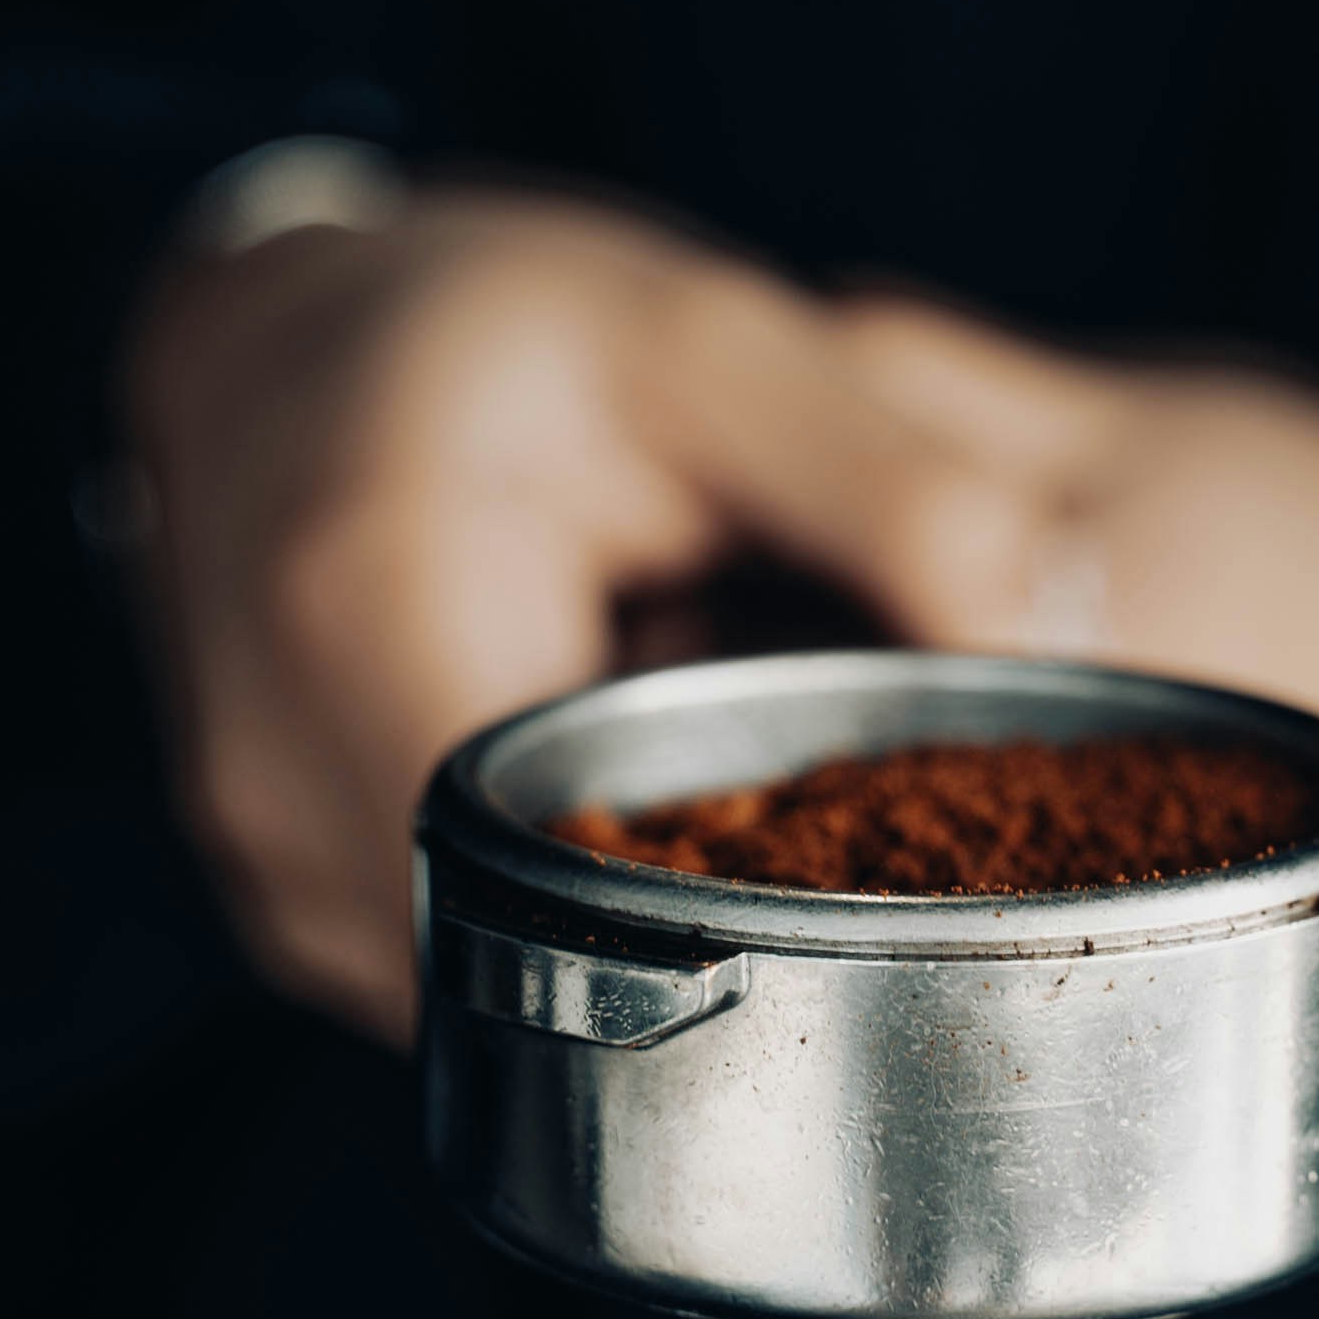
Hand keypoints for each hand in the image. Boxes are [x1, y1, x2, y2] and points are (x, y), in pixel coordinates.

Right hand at [123, 188, 1318, 1039]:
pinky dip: (552, 922)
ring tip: (711, 818)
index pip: (559, 885)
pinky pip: (443, 962)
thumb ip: (894, 489)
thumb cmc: (499, 330)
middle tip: (825, 869)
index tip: (851, 894)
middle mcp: (281, 762)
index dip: (729, 922)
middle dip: (697, 941)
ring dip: (619, 939)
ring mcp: (266, 844)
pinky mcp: (286, 881)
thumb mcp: (719, 349)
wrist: (283, 334)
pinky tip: (621, 822)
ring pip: (486, 989)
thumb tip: (1052, 639)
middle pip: (530, 964)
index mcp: (376, 612)